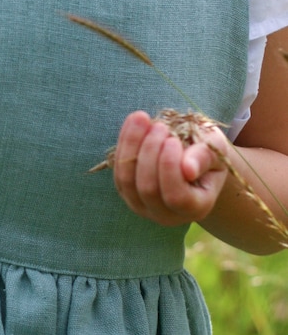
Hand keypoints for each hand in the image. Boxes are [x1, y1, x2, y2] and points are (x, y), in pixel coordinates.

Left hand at [113, 111, 229, 227]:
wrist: (193, 157)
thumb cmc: (208, 153)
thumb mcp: (215, 150)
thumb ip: (204, 157)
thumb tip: (188, 169)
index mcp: (196, 208)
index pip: (176, 197)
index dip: (170, 168)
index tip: (173, 140)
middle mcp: (167, 215)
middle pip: (148, 188)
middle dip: (150, 153)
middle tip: (160, 126)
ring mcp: (142, 207)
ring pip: (127, 180)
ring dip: (132, 146)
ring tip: (143, 119)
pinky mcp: (126, 192)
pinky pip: (118, 170)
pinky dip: (124, 144)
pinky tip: (134, 122)